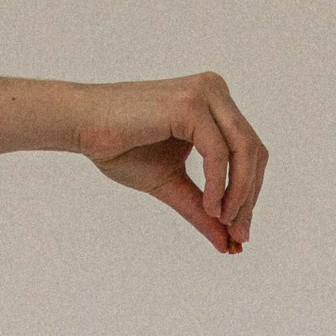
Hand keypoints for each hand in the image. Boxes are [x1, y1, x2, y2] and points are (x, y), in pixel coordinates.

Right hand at [75, 75, 267, 252]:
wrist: (82, 126)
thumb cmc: (120, 147)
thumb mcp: (171, 184)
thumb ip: (202, 208)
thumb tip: (229, 243)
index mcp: (214, 105)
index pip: (249, 152)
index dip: (249, 194)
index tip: (239, 234)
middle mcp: (215, 92)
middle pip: (253, 151)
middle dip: (249, 198)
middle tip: (238, 237)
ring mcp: (204, 94)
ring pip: (244, 150)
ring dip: (239, 194)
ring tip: (223, 223)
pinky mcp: (189, 104)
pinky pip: (218, 151)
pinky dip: (218, 183)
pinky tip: (211, 206)